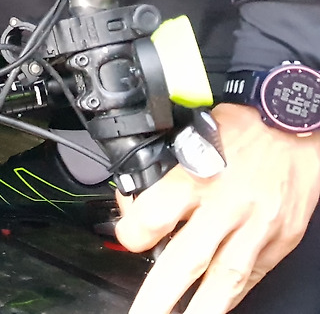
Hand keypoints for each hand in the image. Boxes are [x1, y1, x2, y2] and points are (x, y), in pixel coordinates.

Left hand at [116, 103, 319, 313]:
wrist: (299, 130)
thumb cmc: (247, 129)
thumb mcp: (195, 132)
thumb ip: (166, 165)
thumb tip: (135, 194)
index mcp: (199, 175)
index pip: (155, 214)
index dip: (133, 231)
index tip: (128, 236)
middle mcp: (227, 205)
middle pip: (188, 257)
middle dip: (161, 294)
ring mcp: (256, 227)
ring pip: (224, 275)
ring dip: (201, 306)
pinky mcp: (278, 241)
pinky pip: (251, 275)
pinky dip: (232, 294)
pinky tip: (216, 306)